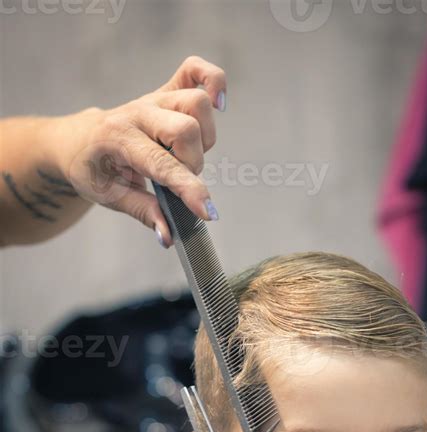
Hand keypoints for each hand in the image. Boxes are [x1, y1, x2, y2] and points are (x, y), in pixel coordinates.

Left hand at [53, 55, 224, 244]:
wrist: (77, 141)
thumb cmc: (91, 170)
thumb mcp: (108, 196)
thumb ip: (143, 213)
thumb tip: (169, 235)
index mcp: (118, 138)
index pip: (162, 163)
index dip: (188, 189)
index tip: (208, 212)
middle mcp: (138, 112)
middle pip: (186, 128)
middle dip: (192, 164)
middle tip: (177, 179)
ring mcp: (154, 99)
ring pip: (198, 104)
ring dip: (202, 138)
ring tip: (185, 156)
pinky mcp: (166, 91)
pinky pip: (196, 70)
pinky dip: (213, 82)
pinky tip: (218, 104)